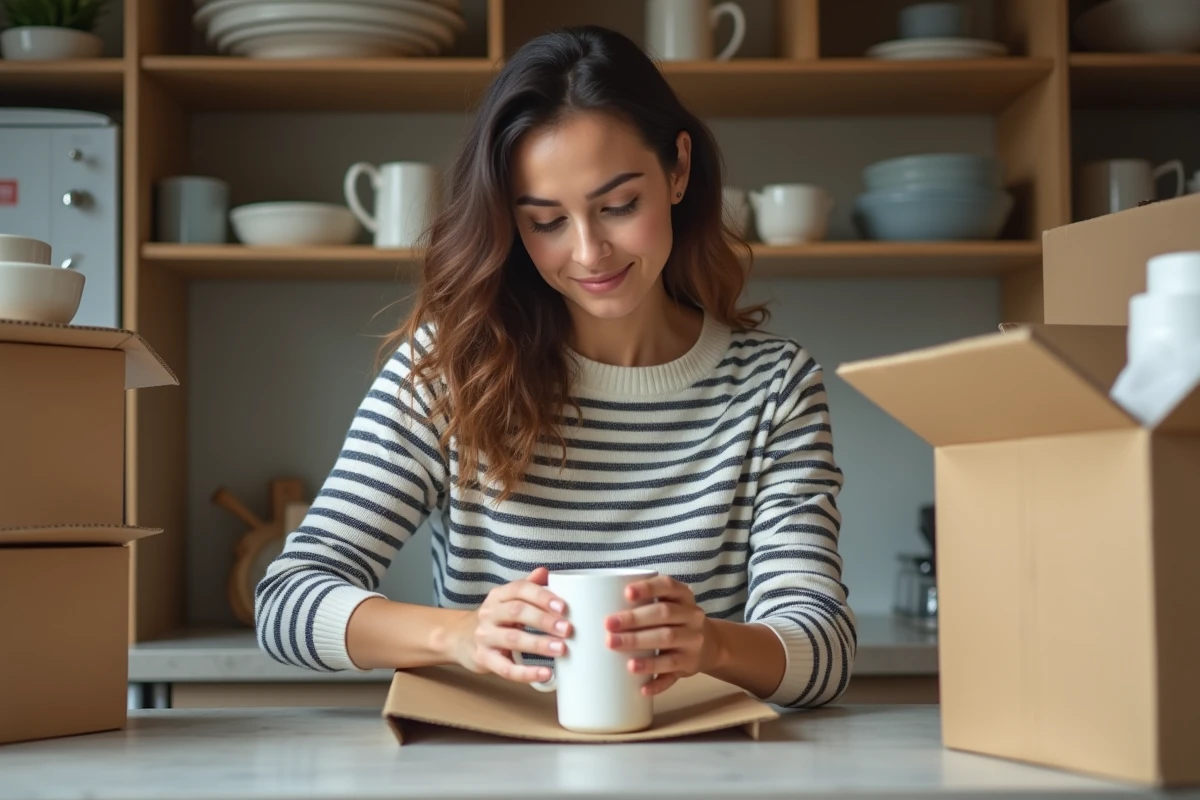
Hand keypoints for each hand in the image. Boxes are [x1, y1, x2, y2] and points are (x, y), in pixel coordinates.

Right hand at [447, 567, 571, 683]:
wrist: (459, 639)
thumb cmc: (494, 619)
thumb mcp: (507, 600)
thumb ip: (528, 586)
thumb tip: (546, 571)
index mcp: (498, 595)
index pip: (520, 589)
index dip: (542, 596)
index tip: (564, 607)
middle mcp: (489, 613)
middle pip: (517, 612)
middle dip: (544, 620)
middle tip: (567, 629)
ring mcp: (484, 637)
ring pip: (513, 639)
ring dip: (539, 644)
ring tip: (561, 649)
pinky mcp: (483, 659)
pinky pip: (506, 668)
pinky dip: (527, 673)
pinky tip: (546, 674)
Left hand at [604, 574, 719, 696]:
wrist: (710, 644)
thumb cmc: (676, 620)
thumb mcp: (670, 603)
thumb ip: (644, 602)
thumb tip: (596, 604)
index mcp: (684, 597)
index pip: (668, 586)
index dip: (648, 588)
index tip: (626, 592)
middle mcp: (692, 617)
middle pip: (664, 615)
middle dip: (635, 620)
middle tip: (608, 625)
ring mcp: (692, 643)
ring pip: (667, 642)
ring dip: (642, 648)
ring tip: (617, 651)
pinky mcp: (689, 666)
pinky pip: (672, 675)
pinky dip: (657, 682)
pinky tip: (641, 688)